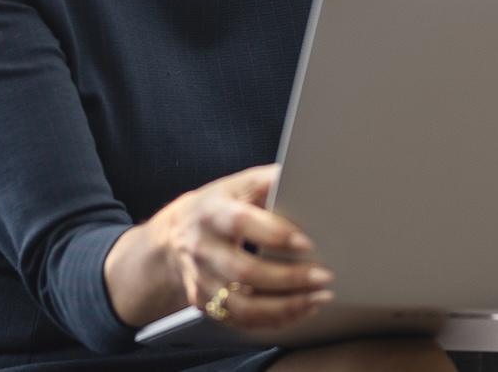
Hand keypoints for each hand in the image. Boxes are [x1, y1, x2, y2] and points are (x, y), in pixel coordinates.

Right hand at [104, 164, 332, 330]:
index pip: (241, 223)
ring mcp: (202, 281)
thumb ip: (269, 182)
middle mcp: (203, 249)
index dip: (274, 234)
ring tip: (318, 297)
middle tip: (324, 276)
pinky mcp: (206, 304)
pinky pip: (242, 320)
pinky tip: (300, 309)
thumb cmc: (218, 206)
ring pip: (243, 306)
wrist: (174, 236)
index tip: (307, 242)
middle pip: (244, 272)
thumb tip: (309, 177)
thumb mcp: (238, 185)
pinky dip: (275, 319)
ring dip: (286, 306)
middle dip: (288, 278)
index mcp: (212, 212)